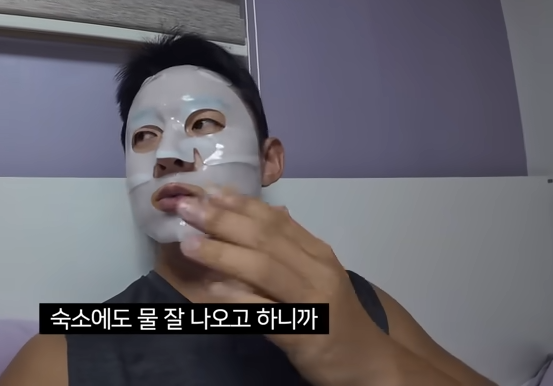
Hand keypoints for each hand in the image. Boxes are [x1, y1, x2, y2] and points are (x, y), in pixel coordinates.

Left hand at [176, 191, 390, 384]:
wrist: (367, 362)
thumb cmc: (335, 315)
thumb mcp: (318, 273)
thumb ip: (292, 245)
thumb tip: (269, 212)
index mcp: (317, 253)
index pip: (275, 220)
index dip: (239, 204)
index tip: (207, 191)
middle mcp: (316, 271)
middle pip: (265, 239)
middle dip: (222, 221)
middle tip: (186, 208)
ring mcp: (311, 303)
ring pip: (263, 270)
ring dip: (223, 254)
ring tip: (189, 245)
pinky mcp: (302, 336)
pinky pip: (264, 312)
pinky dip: (237, 298)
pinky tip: (212, 289)